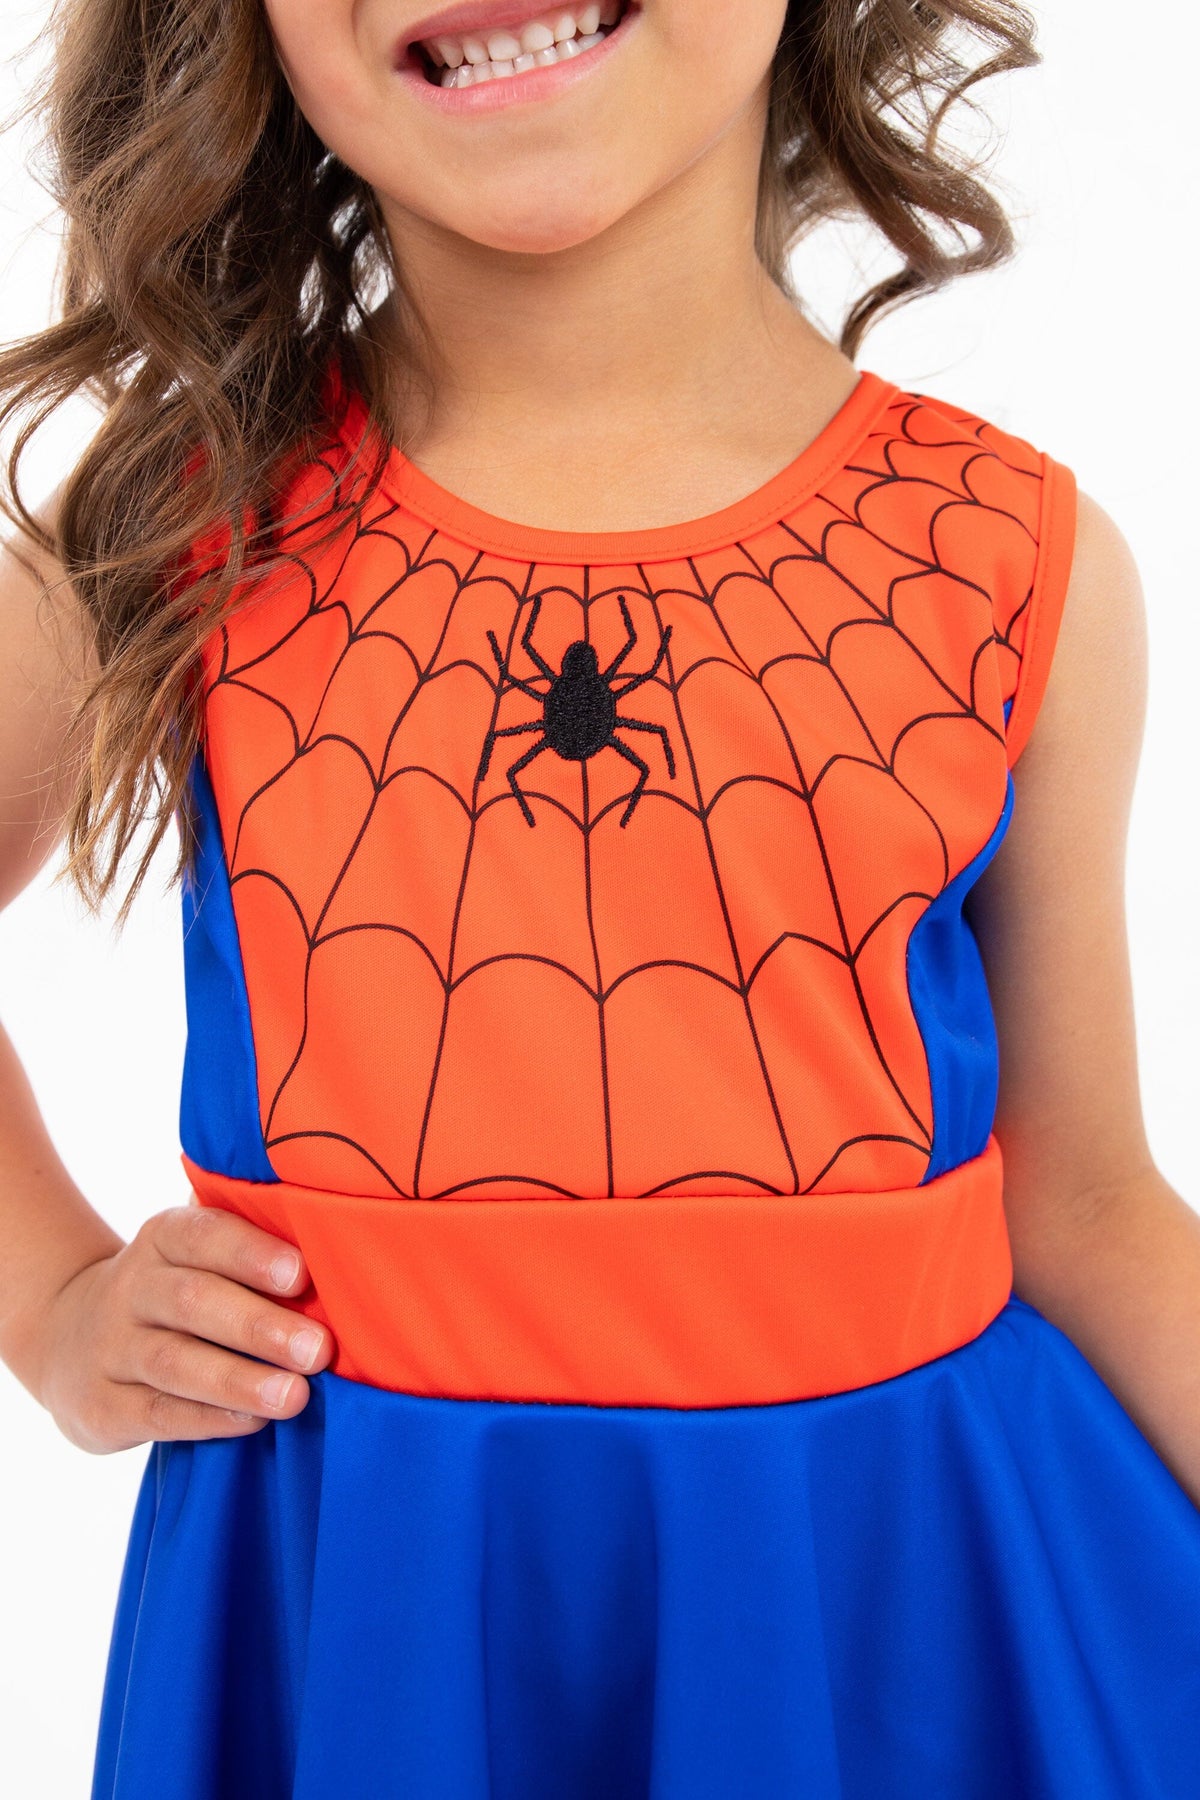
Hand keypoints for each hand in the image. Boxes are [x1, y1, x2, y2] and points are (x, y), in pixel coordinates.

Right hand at [28, 1199, 334, 1452]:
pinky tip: (252, 1422)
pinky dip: (207, 1419)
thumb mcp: (200, 1257)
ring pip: (174, 1361)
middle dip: (260, 1326)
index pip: (203, 1235)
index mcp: (164, 1237)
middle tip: (318, 1350)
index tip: (302, 1274)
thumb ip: (257, 1249)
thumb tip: (344, 1249)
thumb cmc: (177, 1291)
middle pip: (192, 1301)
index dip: (251, 1253)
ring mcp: (111, 1347)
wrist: (70, 1339)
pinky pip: (157, 1412)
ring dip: (239, 1380)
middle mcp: (131, 1286)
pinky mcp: (101, 1404)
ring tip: (294, 1396)